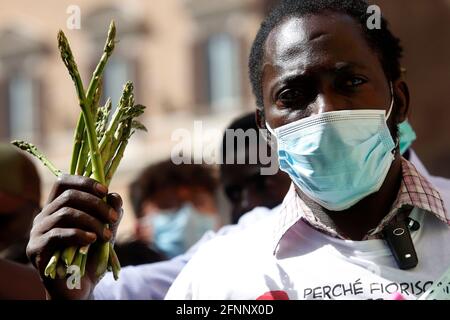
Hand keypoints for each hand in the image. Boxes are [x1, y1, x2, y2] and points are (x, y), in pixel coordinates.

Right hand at [26, 174, 122, 299]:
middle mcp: (44, 216)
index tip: (105, 190)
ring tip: (105, 235)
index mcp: (57, 207)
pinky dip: (79, 234)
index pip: (63, 182)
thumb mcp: (105, 231)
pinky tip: (92, 240)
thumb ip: (110, 213)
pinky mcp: (36, 249)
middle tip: (113, 218)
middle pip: (68, 196)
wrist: (80, 287)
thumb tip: (114, 195)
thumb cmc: (91, 257)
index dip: (84, 182)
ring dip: (91, 221)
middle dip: (96, 204)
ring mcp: (37, 232)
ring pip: (65, 213)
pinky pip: (57, 234)